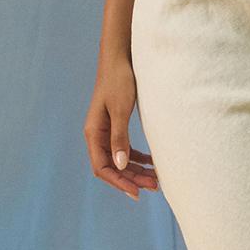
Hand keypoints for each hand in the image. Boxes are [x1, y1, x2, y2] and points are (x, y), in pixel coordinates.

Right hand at [84, 53, 159, 201]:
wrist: (120, 57)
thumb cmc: (119, 80)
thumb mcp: (121, 109)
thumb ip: (120, 137)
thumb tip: (119, 166)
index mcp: (94, 133)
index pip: (102, 168)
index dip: (118, 182)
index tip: (137, 192)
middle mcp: (98, 135)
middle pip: (112, 167)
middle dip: (131, 179)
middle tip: (154, 187)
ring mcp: (107, 131)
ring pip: (120, 160)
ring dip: (136, 170)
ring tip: (156, 179)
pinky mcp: (116, 125)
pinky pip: (125, 149)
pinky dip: (138, 158)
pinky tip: (152, 162)